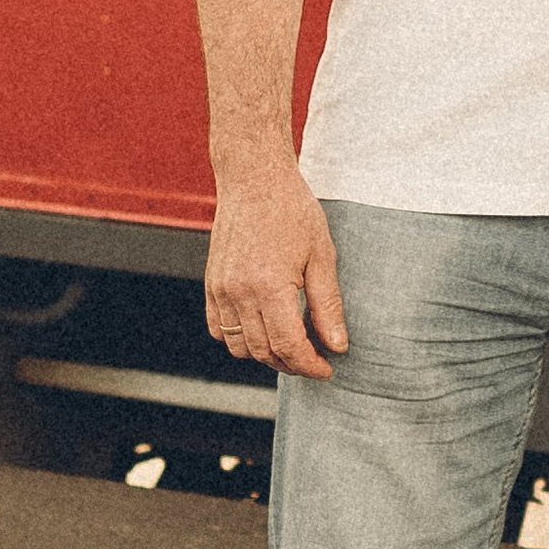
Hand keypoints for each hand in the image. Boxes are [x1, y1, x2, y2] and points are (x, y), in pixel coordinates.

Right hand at [205, 158, 347, 379]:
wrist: (254, 178)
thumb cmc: (292, 210)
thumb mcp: (322, 255)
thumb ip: (328, 305)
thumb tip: (337, 345)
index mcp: (270, 287)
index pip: (289, 346)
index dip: (310, 365)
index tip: (327, 369)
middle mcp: (239, 292)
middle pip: (264, 352)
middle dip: (292, 364)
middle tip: (314, 360)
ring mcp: (220, 289)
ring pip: (238, 346)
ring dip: (265, 355)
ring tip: (291, 346)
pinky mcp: (211, 283)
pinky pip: (217, 328)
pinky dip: (238, 339)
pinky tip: (262, 330)